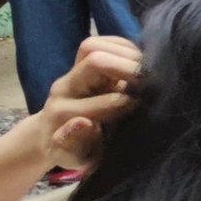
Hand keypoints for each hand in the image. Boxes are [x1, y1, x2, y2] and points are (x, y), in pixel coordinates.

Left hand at [33, 36, 141, 169]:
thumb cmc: (74, 152)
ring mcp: (70, 72)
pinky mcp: (79, 61)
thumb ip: (76, 144)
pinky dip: (124, 47)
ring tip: (144, 71)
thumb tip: (84, 122)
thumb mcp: (76, 159)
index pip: (106, 99)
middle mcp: (64, 87)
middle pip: (96, 60)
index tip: (141, 109)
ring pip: (95, 46)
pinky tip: (136, 62)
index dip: (130, 102)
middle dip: (130, 69)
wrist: (50, 135)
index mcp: (64, 113)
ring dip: (127, 55)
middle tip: (150, 83)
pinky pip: (100, 41)